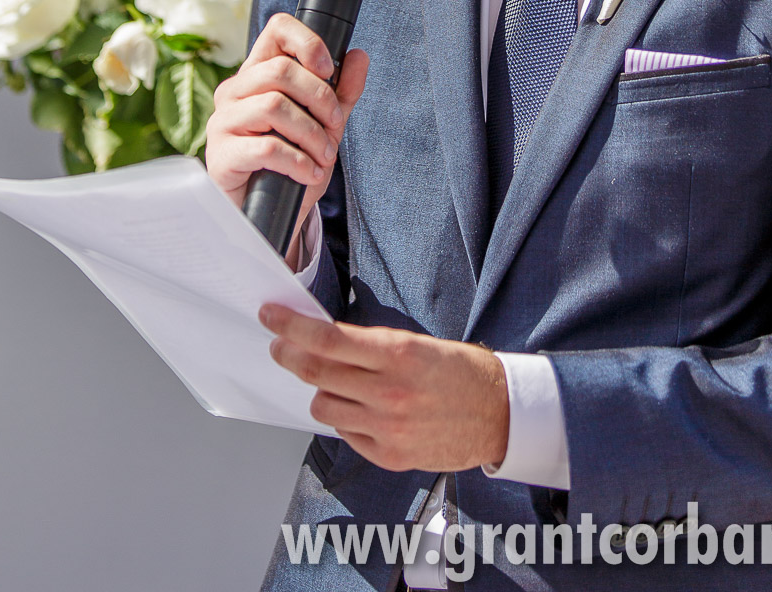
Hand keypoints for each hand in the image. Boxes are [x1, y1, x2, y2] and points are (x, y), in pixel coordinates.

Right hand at [206, 13, 368, 265]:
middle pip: (279, 70)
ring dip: (311, 133)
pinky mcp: (221, 155)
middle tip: (335, 126)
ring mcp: (223, 122)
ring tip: (324, 156)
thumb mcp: (323, 125)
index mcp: (257, 74)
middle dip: (319, 98)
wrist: (265, 215)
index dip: (307, 42)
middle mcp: (234, 91)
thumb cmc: (289, 164)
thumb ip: (341, 92)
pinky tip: (310, 173)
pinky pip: (266, 147)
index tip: (328, 69)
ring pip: (273, 106)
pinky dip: (298, 161)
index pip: (276, 30)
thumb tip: (359, 55)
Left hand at [260, 305, 510, 472]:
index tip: (271, 316)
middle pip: (316, 372)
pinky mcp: (390, 456)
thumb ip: (371, 347)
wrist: (500, 414)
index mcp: (397, 354)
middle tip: (279, 345)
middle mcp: (388, 392)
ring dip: (320, 390)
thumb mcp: (418, 344)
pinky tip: (361, 408)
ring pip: (323, 406)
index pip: (326, 339)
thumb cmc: (461, 372)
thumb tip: (324, 342)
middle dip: (288, 354)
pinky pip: (346, 433)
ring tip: (336, 382)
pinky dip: (345, 418)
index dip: (291, 326)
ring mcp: (388, 428)